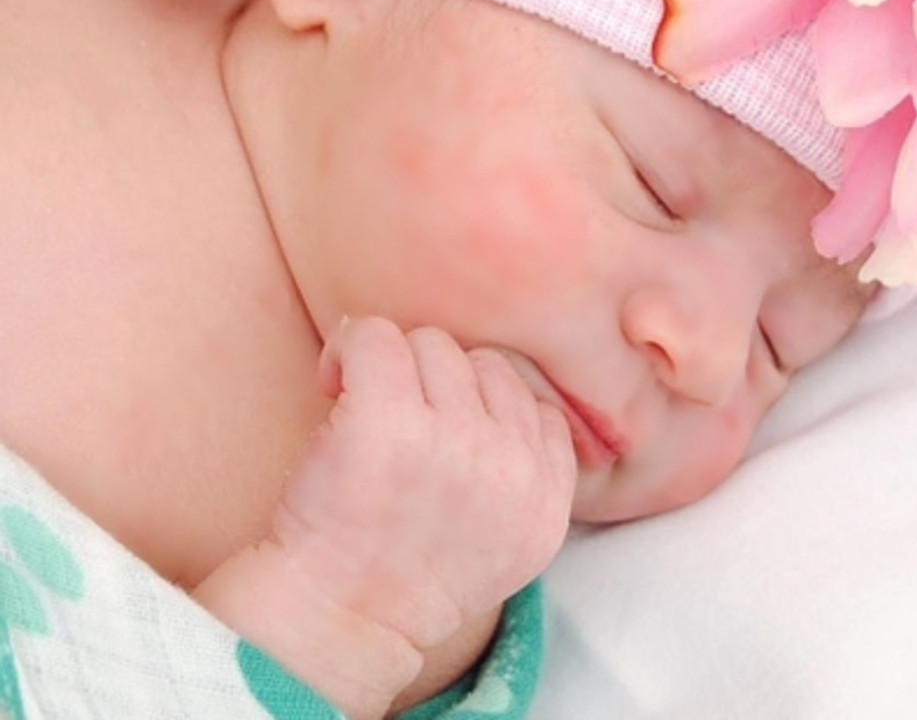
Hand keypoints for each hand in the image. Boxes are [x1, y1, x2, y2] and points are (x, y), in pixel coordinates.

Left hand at [272, 317, 575, 653]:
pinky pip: (377, 335)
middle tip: (399, 428)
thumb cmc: (405, 578)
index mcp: (545, 496)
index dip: (483, 410)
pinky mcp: (386, 418)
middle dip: (439, 388)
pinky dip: (350, 348)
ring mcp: (452, 438)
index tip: (442, 438)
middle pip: (485, 364)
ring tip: (366, 412)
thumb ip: (532, 475)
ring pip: (433, 344)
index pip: (534, 402)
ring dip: (396, 369)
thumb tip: (510, 397)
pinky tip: (332, 382)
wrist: (332, 622)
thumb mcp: (511, 544)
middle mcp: (510, 464)